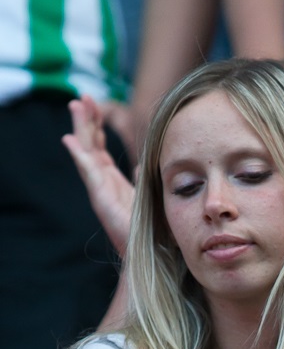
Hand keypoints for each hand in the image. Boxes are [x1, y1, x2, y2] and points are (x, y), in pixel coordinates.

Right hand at [62, 95, 135, 257]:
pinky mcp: (100, 198)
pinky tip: (71, 140)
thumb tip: (141, 164)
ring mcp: (99, 189)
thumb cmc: (146, 227)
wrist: (145, 252)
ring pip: (86, 152)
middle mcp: (102, 181)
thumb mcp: (147, 194)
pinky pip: (88, 172)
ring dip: (80, 128)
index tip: (95, 102)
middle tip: (82, 96)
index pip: (100, 145)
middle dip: (86, 119)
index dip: (96, 124)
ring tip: (75, 107)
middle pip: (90, 144)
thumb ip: (142, 177)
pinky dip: (79, 155)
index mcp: (111, 179)